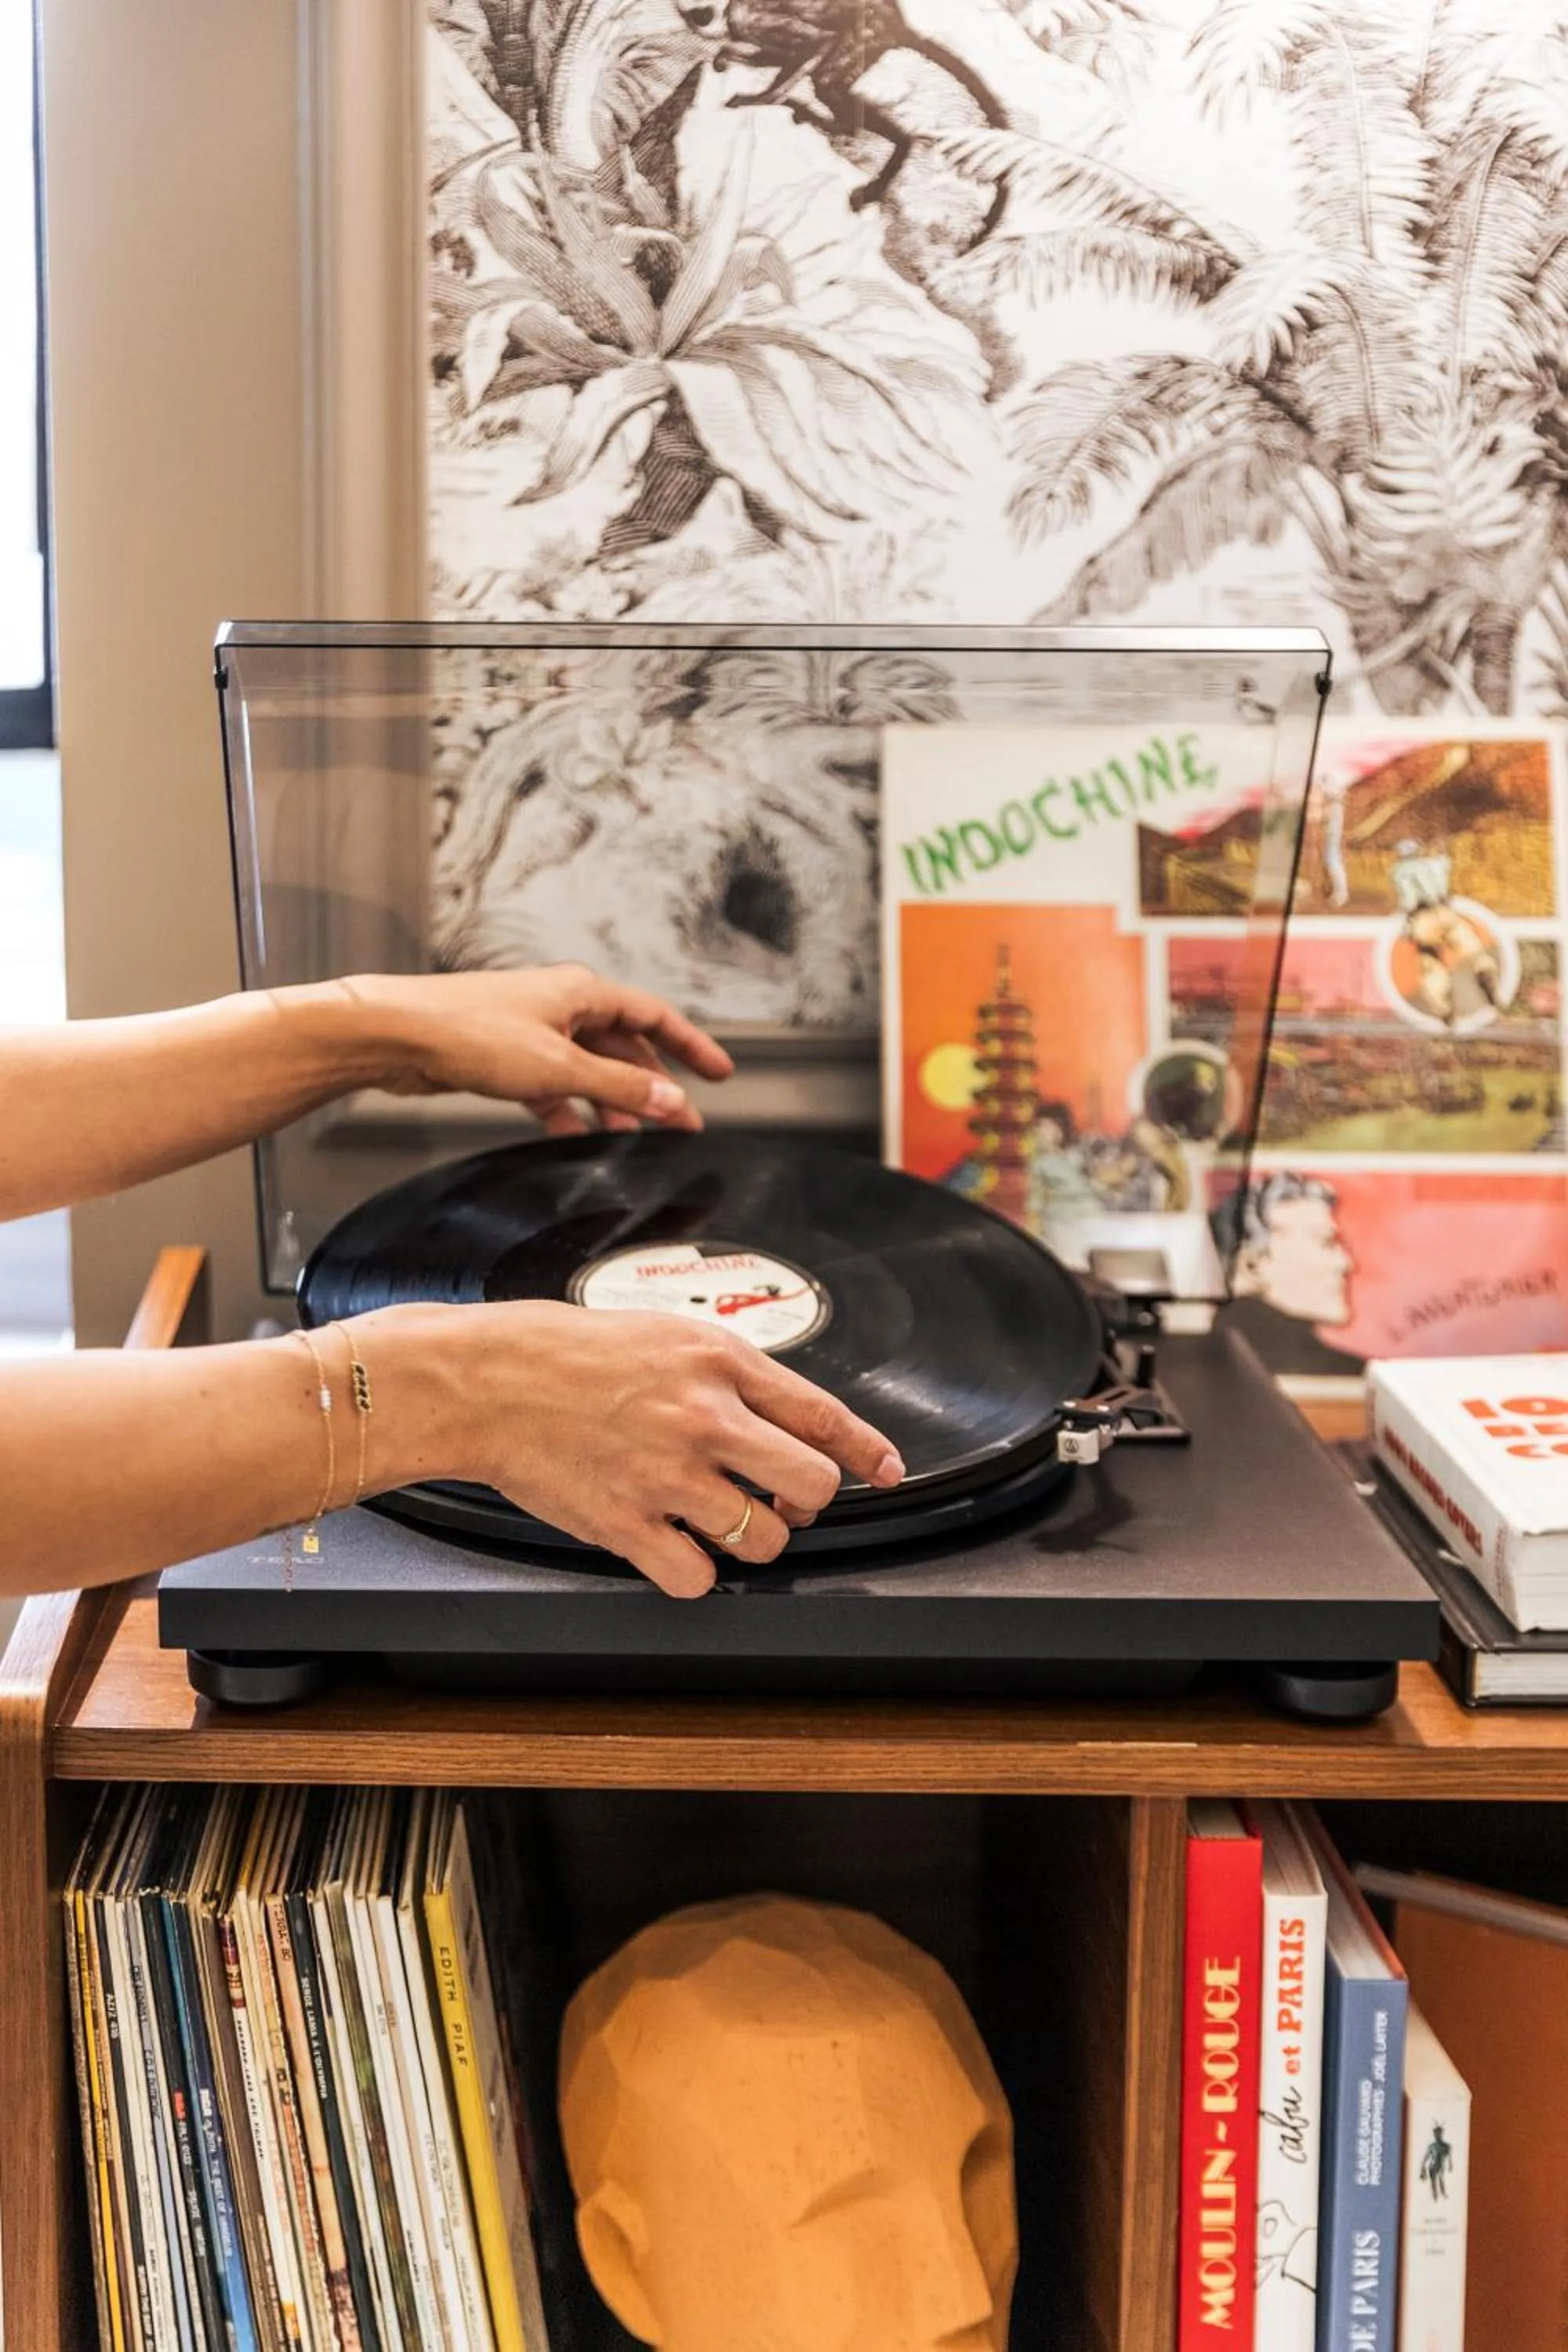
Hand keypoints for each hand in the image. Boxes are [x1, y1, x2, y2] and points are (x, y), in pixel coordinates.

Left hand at [336, 965, 733, 1133]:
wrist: (397, 1035)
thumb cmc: (468, 1032)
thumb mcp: (560, 1068)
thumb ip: (620, 1087)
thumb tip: (672, 1101)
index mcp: (583, 993)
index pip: (655, 1018)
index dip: (692, 1047)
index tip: (720, 1073)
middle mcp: (561, 1007)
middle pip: (625, 1048)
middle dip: (653, 1087)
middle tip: (680, 1124)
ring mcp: (534, 1032)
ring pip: (589, 1070)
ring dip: (611, 1103)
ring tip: (630, 1137)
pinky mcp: (506, 1057)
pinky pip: (553, 1087)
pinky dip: (568, 1111)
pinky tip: (575, 1135)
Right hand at [380, 1302, 904, 1597]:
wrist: (486, 1380)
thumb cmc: (566, 1353)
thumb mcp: (665, 1335)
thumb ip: (728, 1375)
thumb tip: (785, 1419)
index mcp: (718, 1362)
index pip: (823, 1414)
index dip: (866, 1451)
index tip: (887, 1471)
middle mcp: (704, 1418)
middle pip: (811, 1486)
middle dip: (805, 1499)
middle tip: (777, 1496)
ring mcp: (668, 1474)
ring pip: (764, 1540)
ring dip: (751, 1538)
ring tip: (715, 1517)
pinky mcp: (628, 1523)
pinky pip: (698, 1578)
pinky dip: (693, 1571)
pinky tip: (673, 1544)